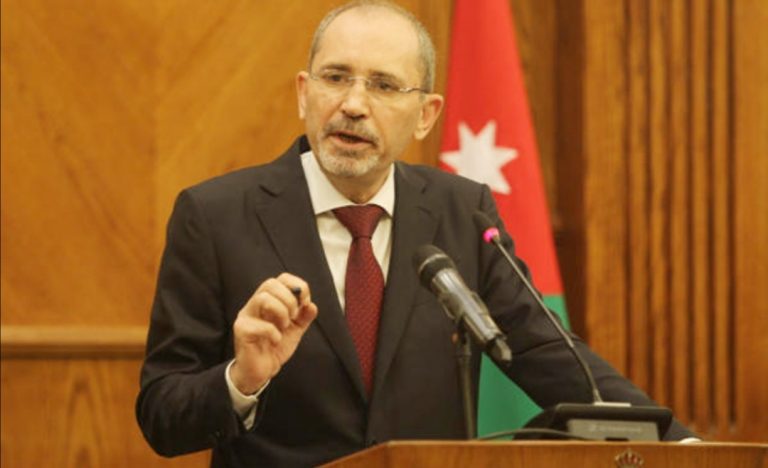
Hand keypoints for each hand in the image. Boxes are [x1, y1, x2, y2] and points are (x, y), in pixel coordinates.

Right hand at [230, 273, 317, 394]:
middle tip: (292, 317)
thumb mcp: (295, 330)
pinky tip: (275, 340)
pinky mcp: (241, 331)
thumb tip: (311, 305)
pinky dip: (274, 333)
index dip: (297, 286)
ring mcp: (246, 316)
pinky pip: (260, 325)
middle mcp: (255, 304)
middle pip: (270, 284)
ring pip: (263, 298)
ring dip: (281, 312)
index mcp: (268, 300)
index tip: (305, 303)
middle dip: (289, 300)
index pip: (281, 279)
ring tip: (283, 327)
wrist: (261, 372)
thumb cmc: (275, 347)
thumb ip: (304, 317)